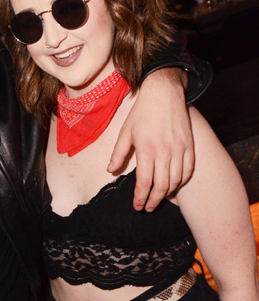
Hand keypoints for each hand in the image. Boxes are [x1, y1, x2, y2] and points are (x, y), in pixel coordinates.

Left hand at [108, 69, 193, 211]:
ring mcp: (179, 149)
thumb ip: (118, 153)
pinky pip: (188, 170)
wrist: (164, 92)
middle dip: (154, 201)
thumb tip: (110, 171)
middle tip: (148, 208)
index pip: (144, 182)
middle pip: (161, 186)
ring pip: (176, 180)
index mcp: (146, 149)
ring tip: (159, 199)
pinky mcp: (189, 145)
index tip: (137, 206)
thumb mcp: (125, 132)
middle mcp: (165, 151)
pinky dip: (181, 181)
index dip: (141, 198)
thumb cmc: (142, 112)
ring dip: (167, 194)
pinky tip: (174, 186)